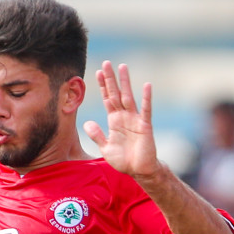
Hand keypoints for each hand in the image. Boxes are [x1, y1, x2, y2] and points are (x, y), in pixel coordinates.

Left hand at [83, 60, 163, 181]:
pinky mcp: (145, 126)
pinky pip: (146, 110)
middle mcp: (124, 116)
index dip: (102, 87)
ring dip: (125, 82)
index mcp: (114, 120)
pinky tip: (147, 85)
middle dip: (111, 79)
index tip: (97, 73)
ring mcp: (135, 119)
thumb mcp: (105, 147)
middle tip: (107, 63)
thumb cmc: (123, 160)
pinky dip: (146, 98)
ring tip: (123, 67)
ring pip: (129, 97)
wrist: (138, 171)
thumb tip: (86, 123)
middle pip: (116, 94)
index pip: (107, 99)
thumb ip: (97, 135)